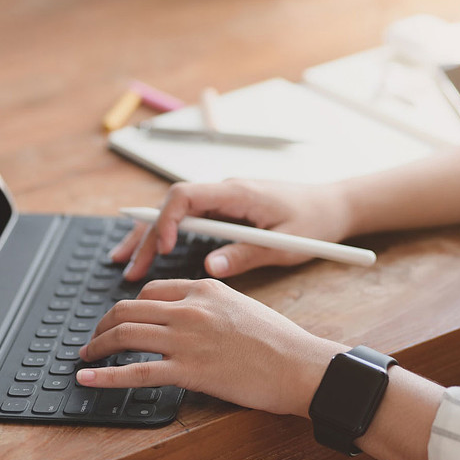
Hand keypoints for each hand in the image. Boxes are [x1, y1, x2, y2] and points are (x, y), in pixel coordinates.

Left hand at [75, 278, 345, 416]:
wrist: (300, 366)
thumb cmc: (278, 342)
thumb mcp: (241, 306)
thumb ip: (209, 305)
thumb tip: (185, 315)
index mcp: (204, 288)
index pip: (152, 290)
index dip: (129, 306)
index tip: (120, 319)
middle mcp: (190, 309)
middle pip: (129, 309)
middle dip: (103, 324)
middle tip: (94, 338)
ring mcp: (187, 339)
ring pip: (125, 335)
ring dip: (97, 346)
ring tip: (85, 357)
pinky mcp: (189, 371)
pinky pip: (135, 372)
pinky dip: (105, 376)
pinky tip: (87, 379)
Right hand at [112, 179, 351, 280]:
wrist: (335, 205)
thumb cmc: (315, 222)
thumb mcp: (285, 245)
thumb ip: (247, 254)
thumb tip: (209, 268)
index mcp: (236, 192)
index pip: (186, 196)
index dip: (167, 221)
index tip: (164, 249)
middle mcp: (223, 191)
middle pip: (170, 206)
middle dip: (146, 236)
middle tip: (127, 267)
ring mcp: (221, 199)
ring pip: (173, 213)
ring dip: (148, 236)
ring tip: (124, 262)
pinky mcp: (224, 210)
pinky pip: (186, 219)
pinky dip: (165, 235)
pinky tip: (149, 254)